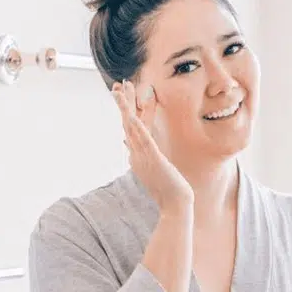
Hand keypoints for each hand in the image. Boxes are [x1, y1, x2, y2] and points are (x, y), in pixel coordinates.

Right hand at [112, 79, 193, 211]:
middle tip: (118, 85)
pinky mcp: (154, 161)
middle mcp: (137, 155)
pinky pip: (144, 141)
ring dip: (125, 109)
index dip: (129, 110)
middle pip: (128, 124)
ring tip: (118, 92)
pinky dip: (137, 128)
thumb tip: (134, 145)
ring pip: (132, 129)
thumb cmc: (168, 189)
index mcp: (138, 154)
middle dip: (124, 104)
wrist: (174, 206)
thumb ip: (145, 155)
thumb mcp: (155, 168)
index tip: (123, 93)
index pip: (133, 128)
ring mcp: (143, 158)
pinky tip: (131, 116)